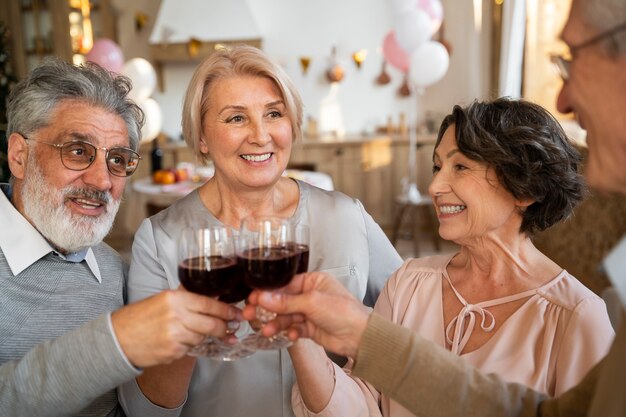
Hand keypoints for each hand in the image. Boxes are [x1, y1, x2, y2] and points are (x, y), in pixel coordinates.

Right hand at [111, 288, 241, 367]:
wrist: (119, 338)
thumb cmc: (141, 317)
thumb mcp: (164, 299)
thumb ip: (187, 297)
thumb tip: (213, 296)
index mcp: (175, 299)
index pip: (209, 304)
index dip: (226, 310)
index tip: (236, 314)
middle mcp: (176, 316)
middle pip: (211, 324)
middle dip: (224, 327)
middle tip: (231, 328)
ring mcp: (174, 336)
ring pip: (202, 337)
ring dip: (202, 336)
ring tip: (190, 332)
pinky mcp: (172, 351)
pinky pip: (190, 348)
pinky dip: (188, 346)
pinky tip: (177, 341)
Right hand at [243, 272, 370, 357]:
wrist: (359, 337)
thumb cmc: (342, 311)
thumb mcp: (312, 302)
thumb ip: (286, 301)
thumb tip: (262, 297)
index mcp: (313, 281)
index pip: (285, 284)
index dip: (268, 291)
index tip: (252, 297)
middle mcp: (310, 295)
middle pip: (282, 300)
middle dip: (267, 308)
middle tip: (250, 314)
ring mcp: (310, 312)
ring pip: (286, 316)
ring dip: (276, 323)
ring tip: (266, 331)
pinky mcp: (310, 328)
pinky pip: (294, 328)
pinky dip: (290, 332)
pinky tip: (291, 335)